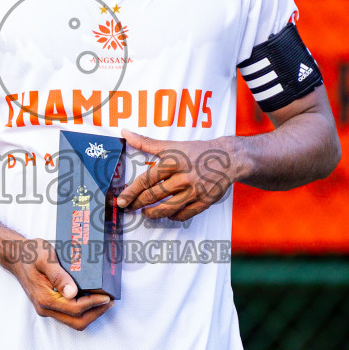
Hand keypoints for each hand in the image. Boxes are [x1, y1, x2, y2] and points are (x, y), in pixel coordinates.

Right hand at [0, 238, 112, 330]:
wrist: (16, 256)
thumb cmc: (31, 255)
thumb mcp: (46, 258)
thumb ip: (59, 276)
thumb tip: (72, 293)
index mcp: (45, 298)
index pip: (75, 308)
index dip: (93, 304)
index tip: (106, 296)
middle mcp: (45, 307)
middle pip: (76, 321)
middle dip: (96, 313)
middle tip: (109, 302)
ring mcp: (47, 308)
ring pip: (73, 320)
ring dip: (91, 313)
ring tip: (104, 301)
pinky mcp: (50, 305)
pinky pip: (69, 314)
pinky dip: (83, 310)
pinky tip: (91, 298)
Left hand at [115, 131, 234, 221]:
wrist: (227, 158)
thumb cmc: (196, 151)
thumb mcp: (172, 145)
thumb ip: (146, 142)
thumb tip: (124, 133)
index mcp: (173, 162)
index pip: (146, 180)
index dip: (131, 191)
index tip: (121, 200)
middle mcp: (183, 177)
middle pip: (154, 195)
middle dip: (138, 204)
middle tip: (128, 208)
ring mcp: (195, 191)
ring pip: (168, 208)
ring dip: (153, 213)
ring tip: (145, 213)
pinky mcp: (204, 201)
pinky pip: (185, 215)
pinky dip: (173, 216)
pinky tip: (167, 214)